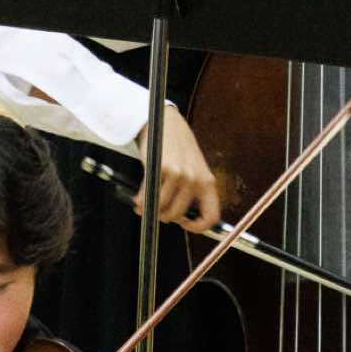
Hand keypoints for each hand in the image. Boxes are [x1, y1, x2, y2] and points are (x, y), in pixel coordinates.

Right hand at [136, 104, 220, 231]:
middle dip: (164, 217)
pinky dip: (140, 201)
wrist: (167, 123)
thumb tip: (185, 218)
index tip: (185, 224)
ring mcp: (180, 175)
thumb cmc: (179, 148)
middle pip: (179, 216)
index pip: (211, 217)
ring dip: (150, 210)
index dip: (198, 227)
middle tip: (158, 211)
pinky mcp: (163, 170)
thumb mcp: (195, 169)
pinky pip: (149, 197)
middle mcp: (196, 180)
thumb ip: (193, 191)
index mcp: (208, 182)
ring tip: (145, 204)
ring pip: (162, 209)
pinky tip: (139, 198)